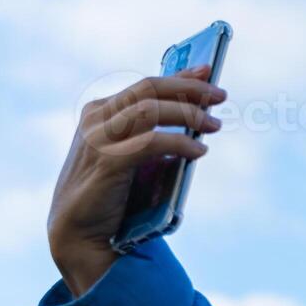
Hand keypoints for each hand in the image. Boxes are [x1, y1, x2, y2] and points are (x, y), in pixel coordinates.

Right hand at [47, 65, 225, 296]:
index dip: (181, 76)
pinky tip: (199, 151)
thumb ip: (157, 135)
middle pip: (149, 89)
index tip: (209, 72)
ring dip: (187, 114)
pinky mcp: (106, 161)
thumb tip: (198, 118)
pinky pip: (150, 142)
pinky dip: (179, 143)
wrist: (83, 234)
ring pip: (149, 109)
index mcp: (101, 112)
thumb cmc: (115, 195)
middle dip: (189, 89)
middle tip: (221, 97)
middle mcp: (96, 118)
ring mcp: (97, 138)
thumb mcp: (139, 157)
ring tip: (214, 126)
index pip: (146, 85)